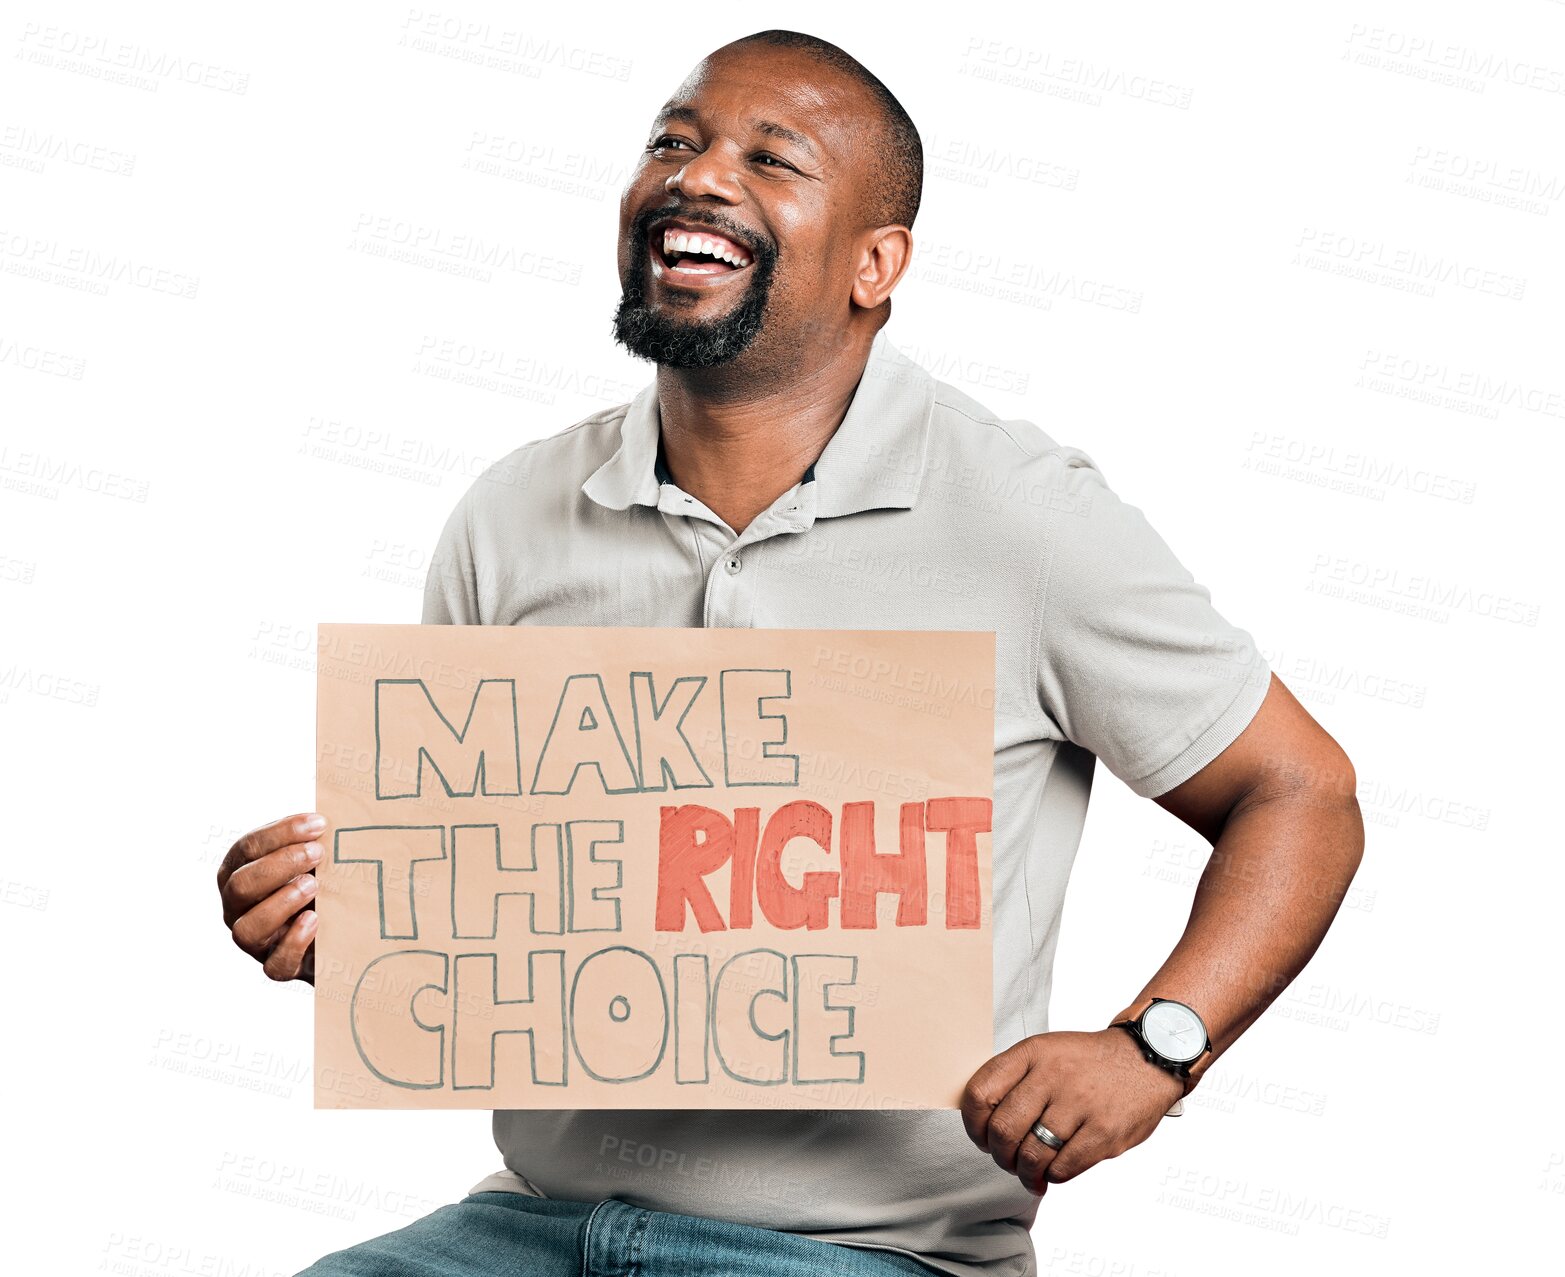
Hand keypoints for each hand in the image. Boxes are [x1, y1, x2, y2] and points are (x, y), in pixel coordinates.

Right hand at [216, 812, 324, 983]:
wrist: (344, 930)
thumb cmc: (322, 883)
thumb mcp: (315, 859)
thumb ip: (312, 839)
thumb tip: (329, 815)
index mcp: (239, 872)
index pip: (246, 848)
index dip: (280, 833)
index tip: (318, 823)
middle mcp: (238, 908)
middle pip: (239, 885)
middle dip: (279, 865)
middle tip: (318, 852)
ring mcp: (255, 941)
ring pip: (247, 928)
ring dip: (281, 902)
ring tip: (314, 884)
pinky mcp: (278, 966)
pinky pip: (275, 965)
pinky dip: (293, 942)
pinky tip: (314, 921)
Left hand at [960, 1027, 1185, 1194]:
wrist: (1146, 1060)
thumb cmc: (1087, 1063)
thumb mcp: (1046, 1052)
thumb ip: (1014, 1078)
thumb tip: (981, 1119)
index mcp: (1032, 1053)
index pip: (980, 1092)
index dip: (973, 1124)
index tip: (982, 1136)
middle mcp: (1053, 1076)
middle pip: (1003, 1130)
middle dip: (999, 1154)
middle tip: (1007, 1159)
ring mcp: (1079, 1104)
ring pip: (1031, 1155)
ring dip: (1025, 1172)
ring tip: (1029, 1173)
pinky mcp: (1104, 1132)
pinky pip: (1062, 1168)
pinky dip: (1052, 1176)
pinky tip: (1053, 1171)